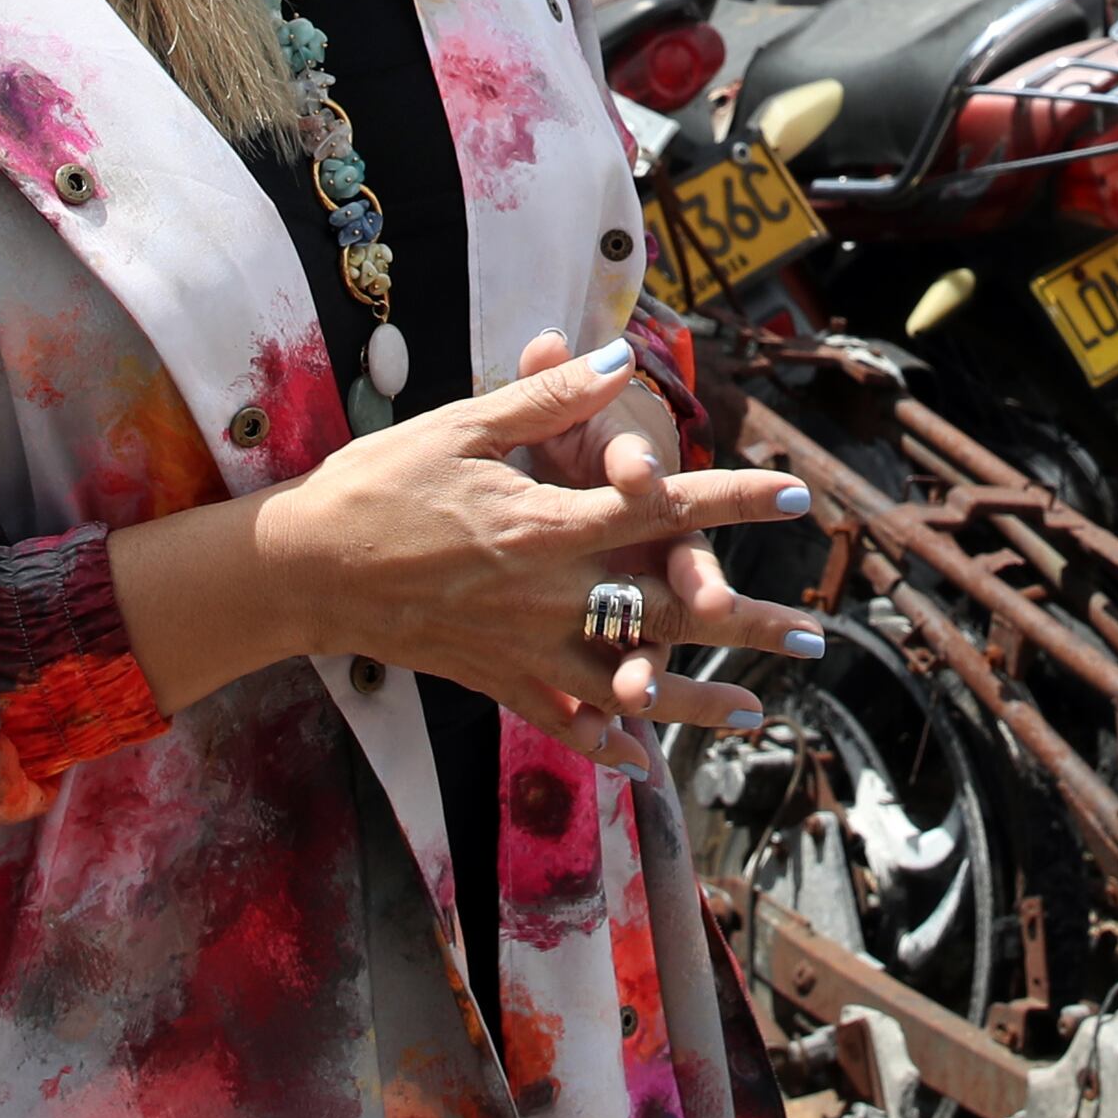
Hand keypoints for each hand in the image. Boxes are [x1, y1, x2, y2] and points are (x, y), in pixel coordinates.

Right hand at [120, 336, 816, 766]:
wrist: (302, 568)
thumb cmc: (379, 484)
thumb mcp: (461, 426)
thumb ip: (546, 399)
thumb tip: (616, 357)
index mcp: (548, 525)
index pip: (662, 510)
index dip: (733, 502)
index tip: (795, 499)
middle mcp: (548, 596)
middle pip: (667, 613)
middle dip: (747, 626)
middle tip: (815, 637)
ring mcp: (523, 648)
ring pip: (629, 683)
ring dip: (696, 702)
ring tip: (755, 715)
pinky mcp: (493, 680)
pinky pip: (560, 720)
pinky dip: (604, 743)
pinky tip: (643, 760)